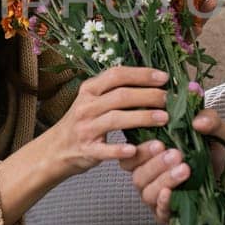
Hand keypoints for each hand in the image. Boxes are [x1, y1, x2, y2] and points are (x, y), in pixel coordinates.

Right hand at [32, 65, 171, 181]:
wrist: (55, 149)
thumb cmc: (82, 123)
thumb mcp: (92, 100)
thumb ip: (113, 90)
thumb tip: (150, 81)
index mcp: (89, 90)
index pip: (117, 75)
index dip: (141, 74)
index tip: (163, 77)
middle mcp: (86, 106)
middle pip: (120, 95)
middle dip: (148, 95)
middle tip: (168, 99)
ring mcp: (85, 128)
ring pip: (116, 119)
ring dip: (142, 118)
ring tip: (164, 119)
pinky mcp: (86, 150)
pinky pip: (104, 149)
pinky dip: (119, 149)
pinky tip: (135, 149)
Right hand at [120, 107, 224, 224]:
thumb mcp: (223, 136)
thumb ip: (211, 121)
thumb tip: (197, 120)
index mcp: (161, 154)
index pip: (135, 150)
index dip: (140, 147)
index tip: (158, 141)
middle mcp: (157, 175)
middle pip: (136, 171)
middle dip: (153, 162)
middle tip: (176, 155)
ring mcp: (163, 198)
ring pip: (145, 191)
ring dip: (162, 179)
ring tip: (185, 170)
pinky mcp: (173, 217)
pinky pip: (158, 211)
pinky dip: (162, 201)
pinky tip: (170, 193)